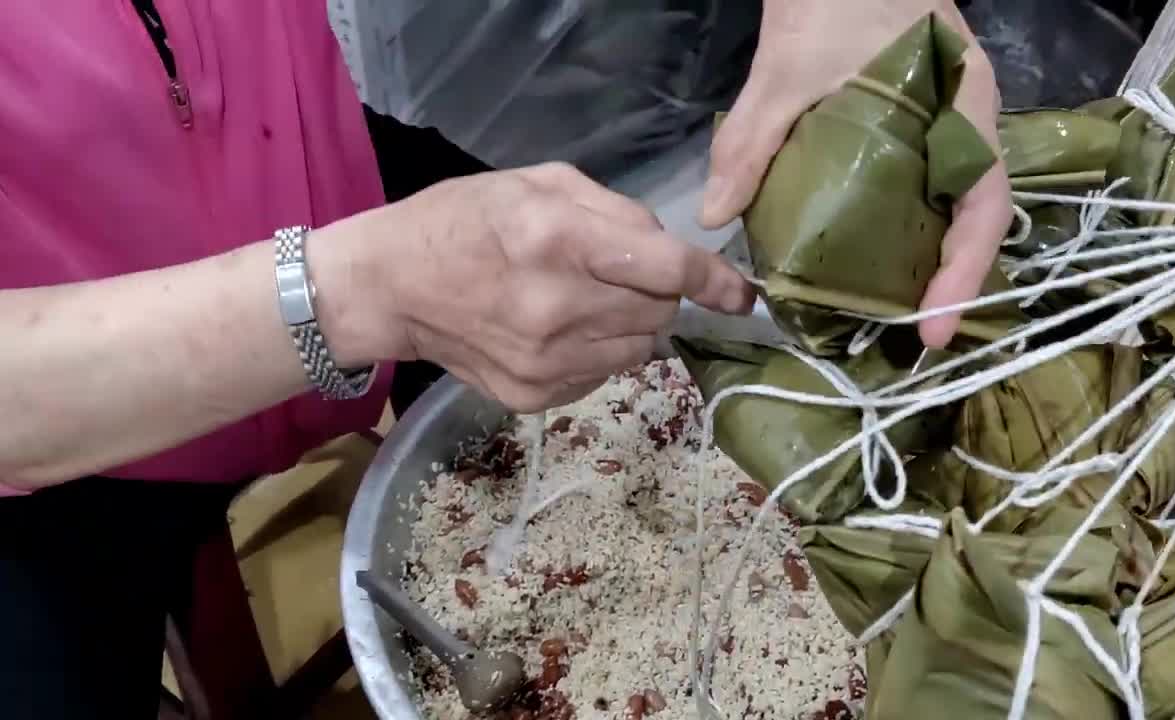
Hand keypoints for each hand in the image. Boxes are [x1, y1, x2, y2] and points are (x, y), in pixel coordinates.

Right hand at [315, 162, 754, 412]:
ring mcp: (545, 361)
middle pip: (659, 313)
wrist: (390, 288)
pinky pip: (604, 375)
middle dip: (659, 294)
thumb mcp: (537, 182)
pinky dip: (600, 352)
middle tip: (621, 276)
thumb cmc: (463, 220)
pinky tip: (560, 331)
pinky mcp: (534, 397)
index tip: (742, 295)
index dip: (713, 281)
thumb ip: (613, 210)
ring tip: (586, 302)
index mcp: (557, 240)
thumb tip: (670, 250)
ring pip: (640, 350)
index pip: (665, 268)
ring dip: (632, 325)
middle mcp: (557, 307)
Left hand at [703, 0, 1010, 347]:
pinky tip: (869, 258)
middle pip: (974, 216)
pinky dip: (906, 227)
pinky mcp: (916, 124)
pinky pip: (923, 185)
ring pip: (952, 205)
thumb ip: (752, 140)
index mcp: (964, 105)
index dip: (965, 270)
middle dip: (949, 280)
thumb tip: (714, 217)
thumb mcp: (788, 67)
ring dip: (930, 259)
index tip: (933, 326)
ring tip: (892, 312)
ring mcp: (945, 122)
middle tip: (911, 338)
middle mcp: (967, 120)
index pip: (985, 203)